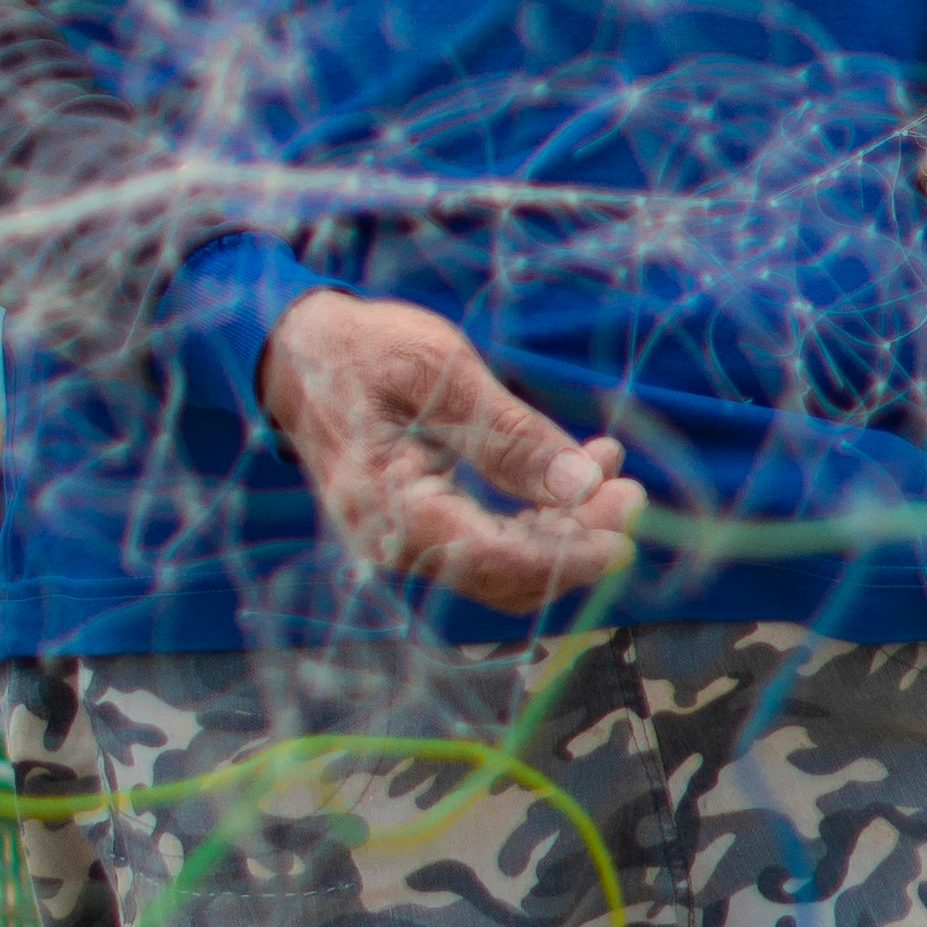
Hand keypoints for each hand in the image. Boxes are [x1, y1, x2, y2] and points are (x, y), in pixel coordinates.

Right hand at [256, 290, 644, 613]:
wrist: (295, 353)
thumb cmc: (360, 351)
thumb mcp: (438, 371)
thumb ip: (509, 433)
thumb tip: (582, 484)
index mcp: (390, 508)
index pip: (494, 559)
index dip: (568, 554)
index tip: (624, 529)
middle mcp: (394, 545)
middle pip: (506, 575)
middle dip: (578, 541)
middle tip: (631, 490)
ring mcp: (404, 545)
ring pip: (503, 567)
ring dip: (565, 531)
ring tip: (612, 473)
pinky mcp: (419, 533)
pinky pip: (488, 545)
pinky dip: (538, 520)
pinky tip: (575, 476)